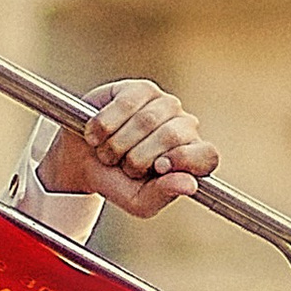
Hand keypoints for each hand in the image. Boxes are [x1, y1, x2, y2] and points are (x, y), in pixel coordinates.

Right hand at [38, 79, 216, 220]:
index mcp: (191, 156)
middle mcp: (183, 126)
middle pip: (171, 137)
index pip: (207, 155)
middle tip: (123, 166)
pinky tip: (96, 136)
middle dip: (137, 159)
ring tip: (108, 152)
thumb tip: (189, 184)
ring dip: (117, 145)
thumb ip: (163, 195)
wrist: (82, 163)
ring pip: (146, 121)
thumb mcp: (138, 201)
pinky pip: (125, 105)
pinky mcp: (139, 89)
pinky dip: (104, 126)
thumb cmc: (117, 182)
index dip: (184, 160)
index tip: (159, 167)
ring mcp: (163, 104)